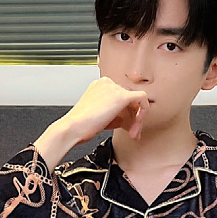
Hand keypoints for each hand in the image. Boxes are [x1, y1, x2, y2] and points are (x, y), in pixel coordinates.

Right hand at [34, 78, 149, 170]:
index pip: (121, 98)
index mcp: (100, 86)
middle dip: (134, 118)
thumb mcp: (100, 117)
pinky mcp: (121, 96)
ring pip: (136, 101)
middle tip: (133, 133)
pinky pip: (142, 99)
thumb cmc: (81, 126)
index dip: (127, 114)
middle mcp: (107, 83)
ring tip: (133, 134)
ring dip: (138, 119)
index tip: (127, 128)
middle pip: (129, 100)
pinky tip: (137, 126)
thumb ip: (115, 114)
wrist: (73, 128)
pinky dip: (143, 113)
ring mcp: (114, 88)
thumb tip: (128, 120)